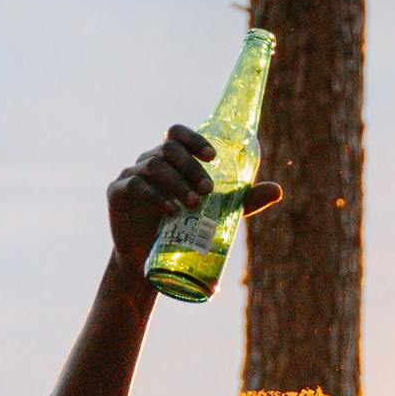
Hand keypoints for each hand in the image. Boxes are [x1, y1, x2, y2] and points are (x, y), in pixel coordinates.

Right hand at [106, 123, 275, 265]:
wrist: (149, 261)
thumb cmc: (183, 230)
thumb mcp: (218, 214)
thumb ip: (243, 200)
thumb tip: (278, 190)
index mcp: (171, 159)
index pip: (177, 134)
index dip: (194, 139)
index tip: (212, 156)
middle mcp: (149, 161)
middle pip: (168, 149)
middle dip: (191, 168)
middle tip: (208, 191)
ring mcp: (131, 175)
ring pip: (153, 166)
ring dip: (177, 183)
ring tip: (193, 206)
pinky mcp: (117, 193)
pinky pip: (135, 186)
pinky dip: (155, 197)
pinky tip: (170, 210)